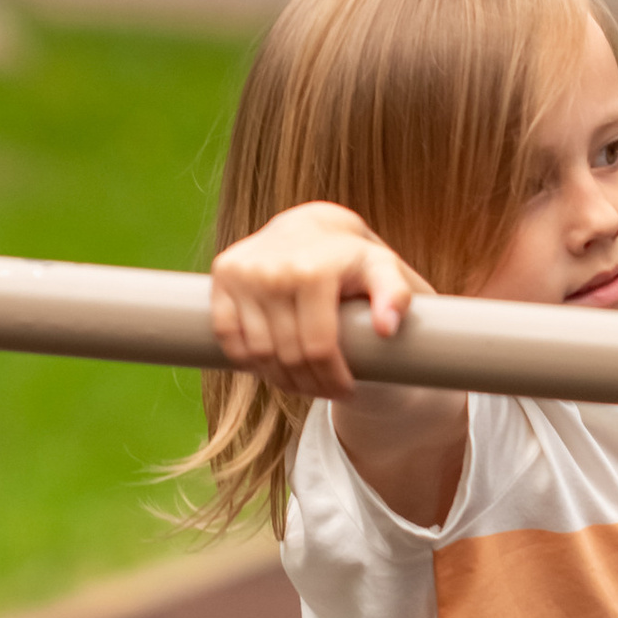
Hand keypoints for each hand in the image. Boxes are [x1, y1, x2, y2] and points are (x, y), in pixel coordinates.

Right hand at [209, 203, 421, 399]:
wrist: (308, 226)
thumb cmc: (350, 258)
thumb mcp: (382, 269)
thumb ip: (394, 295)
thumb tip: (387, 329)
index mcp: (312, 272)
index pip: (319, 348)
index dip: (332, 379)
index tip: (346, 390)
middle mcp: (272, 271)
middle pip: (288, 355)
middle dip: (309, 384)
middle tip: (324, 391)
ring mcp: (242, 273)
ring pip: (257, 352)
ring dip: (278, 378)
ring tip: (300, 383)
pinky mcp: (222, 274)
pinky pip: (228, 336)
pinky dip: (247, 359)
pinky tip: (269, 366)